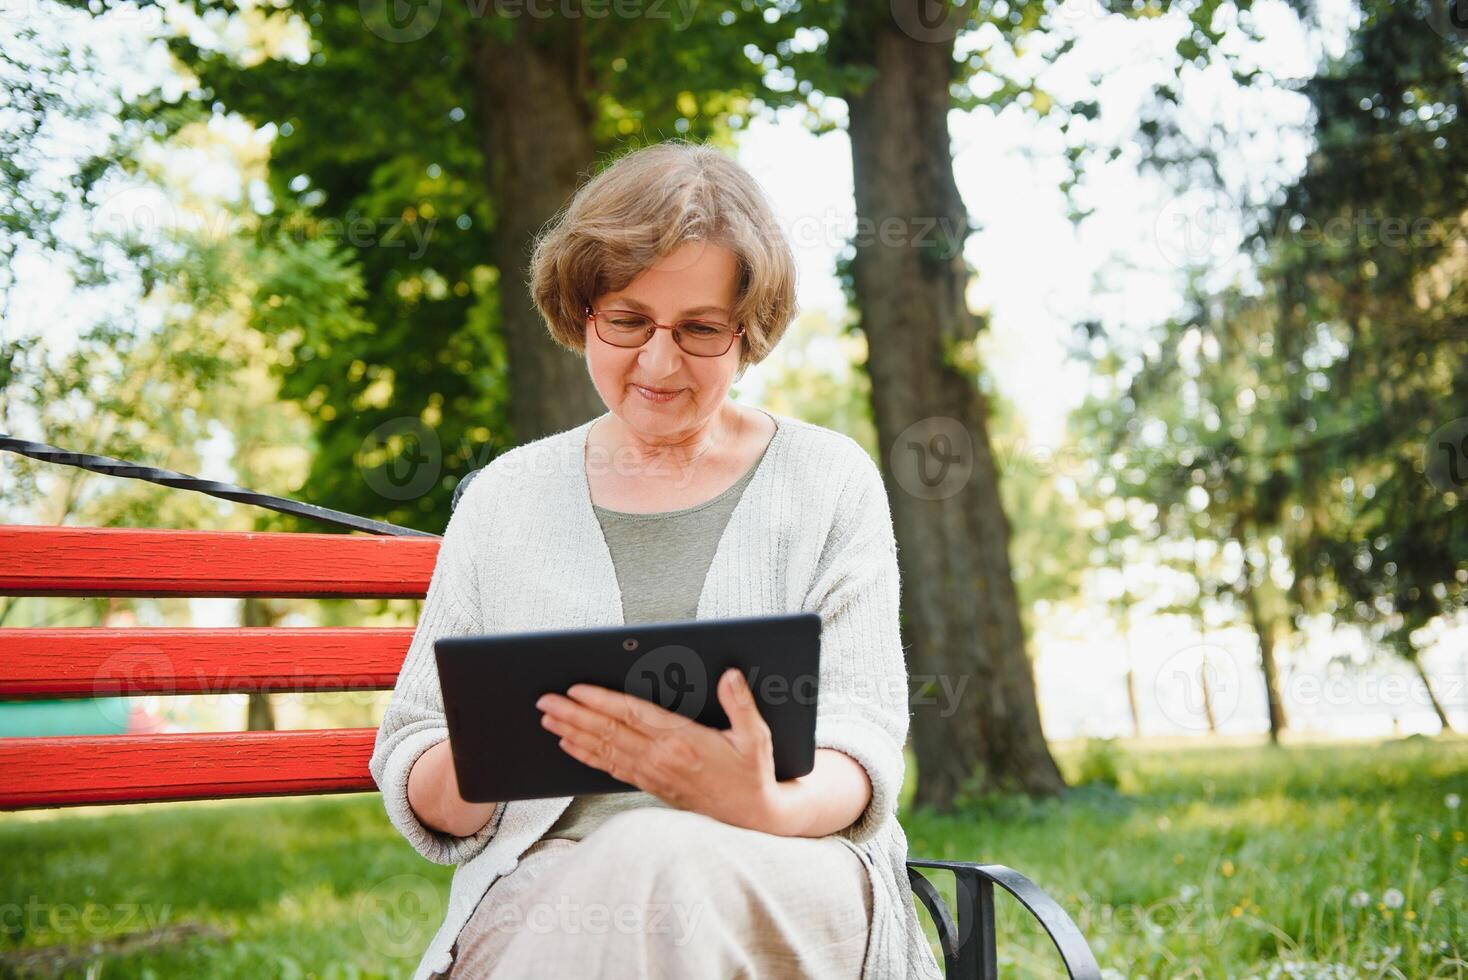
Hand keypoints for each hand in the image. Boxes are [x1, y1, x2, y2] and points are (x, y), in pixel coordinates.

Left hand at [535, 667, 783, 832]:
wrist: (752, 818)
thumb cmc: (752, 775)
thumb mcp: (755, 737)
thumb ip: (741, 704)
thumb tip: (730, 675)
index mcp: (682, 742)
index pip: (632, 716)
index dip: (601, 701)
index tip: (576, 690)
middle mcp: (661, 759)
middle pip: (608, 731)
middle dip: (573, 715)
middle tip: (545, 701)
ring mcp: (653, 775)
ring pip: (604, 750)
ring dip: (572, 733)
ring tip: (547, 719)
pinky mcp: (651, 785)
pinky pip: (610, 768)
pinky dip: (587, 755)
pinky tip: (569, 746)